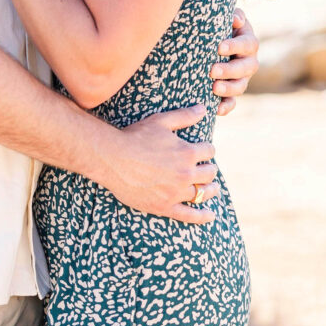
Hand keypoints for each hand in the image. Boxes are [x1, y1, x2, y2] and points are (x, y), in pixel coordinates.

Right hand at [102, 105, 218, 223]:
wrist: (113, 159)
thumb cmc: (135, 137)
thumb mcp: (161, 121)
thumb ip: (184, 115)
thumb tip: (203, 109)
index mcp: (187, 153)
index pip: (209, 151)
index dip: (207, 149)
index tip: (203, 150)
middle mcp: (185, 174)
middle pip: (209, 173)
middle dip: (210, 168)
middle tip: (207, 168)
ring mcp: (176, 192)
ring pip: (202, 193)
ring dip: (210, 189)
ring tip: (212, 188)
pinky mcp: (165, 207)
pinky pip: (189, 215)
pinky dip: (202, 217)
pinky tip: (210, 216)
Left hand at [210, 8, 258, 114]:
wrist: (212, 41)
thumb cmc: (219, 26)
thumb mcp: (225, 18)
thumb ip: (233, 16)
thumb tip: (237, 20)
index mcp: (248, 42)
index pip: (247, 44)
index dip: (235, 46)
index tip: (219, 47)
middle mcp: (249, 61)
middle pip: (245, 68)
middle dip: (229, 70)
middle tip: (212, 70)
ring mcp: (242, 78)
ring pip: (241, 86)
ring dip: (229, 89)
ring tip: (214, 88)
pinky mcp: (232, 91)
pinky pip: (233, 102)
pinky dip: (226, 107)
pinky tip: (217, 110)